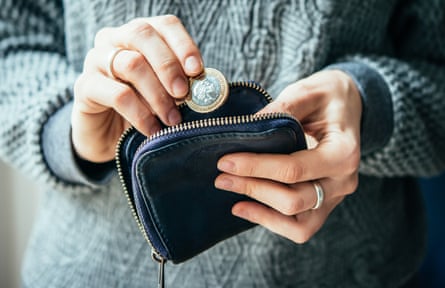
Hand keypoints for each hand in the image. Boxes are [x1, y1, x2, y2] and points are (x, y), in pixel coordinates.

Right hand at [72, 15, 202, 162]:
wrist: (108, 136)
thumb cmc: (143, 108)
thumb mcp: (165, 93)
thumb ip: (181, 84)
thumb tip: (205, 87)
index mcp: (140, 35)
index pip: (165, 25)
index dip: (183, 45)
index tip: (197, 70)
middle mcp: (115, 39)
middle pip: (143, 34)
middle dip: (169, 66)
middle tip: (183, 94)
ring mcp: (96, 60)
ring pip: (131, 64)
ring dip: (158, 95)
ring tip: (172, 119)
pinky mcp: (84, 86)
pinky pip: (117, 95)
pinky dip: (141, 114)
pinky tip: (153, 130)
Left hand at [215, 70, 361, 242]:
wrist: (347, 105)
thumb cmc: (328, 97)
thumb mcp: (308, 92)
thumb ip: (282, 109)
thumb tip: (247, 129)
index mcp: (344, 152)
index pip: (294, 169)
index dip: (256, 167)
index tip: (226, 161)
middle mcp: (343, 181)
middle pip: (293, 200)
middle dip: (253, 188)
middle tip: (222, 176)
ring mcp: (335, 197)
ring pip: (297, 223)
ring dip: (260, 210)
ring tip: (231, 195)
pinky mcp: (324, 204)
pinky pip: (299, 227)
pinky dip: (271, 221)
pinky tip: (245, 207)